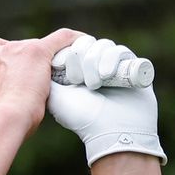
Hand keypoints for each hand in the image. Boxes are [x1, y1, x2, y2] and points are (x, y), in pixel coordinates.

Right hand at [0, 28, 82, 135]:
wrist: (6, 119)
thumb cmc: (2, 119)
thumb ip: (3, 90)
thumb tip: (16, 95)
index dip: (8, 55)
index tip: (18, 69)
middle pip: (20, 46)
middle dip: (31, 60)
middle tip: (40, 80)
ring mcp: (16, 49)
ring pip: (40, 45)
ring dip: (47, 58)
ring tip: (57, 75)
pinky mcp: (37, 51)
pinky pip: (61, 38)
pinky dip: (73, 40)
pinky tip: (82, 44)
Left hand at [47, 35, 165, 165]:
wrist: (112, 131)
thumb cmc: (82, 117)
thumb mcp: (56, 96)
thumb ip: (46, 76)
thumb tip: (42, 57)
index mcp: (75, 71)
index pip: (68, 46)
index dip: (66, 54)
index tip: (63, 71)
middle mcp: (94, 66)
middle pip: (85, 42)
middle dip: (80, 59)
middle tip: (78, 81)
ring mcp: (113, 65)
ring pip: (102, 45)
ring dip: (94, 62)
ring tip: (93, 85)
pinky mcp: (132, 66)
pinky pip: (121, 51)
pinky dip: (112, 59)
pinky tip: (106, 74)